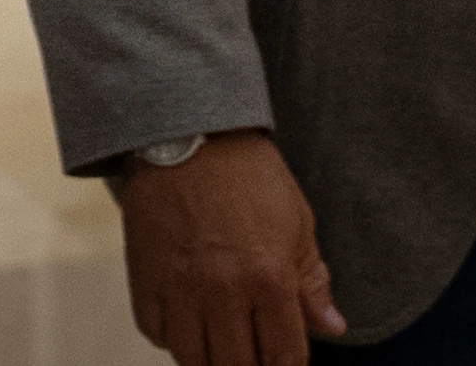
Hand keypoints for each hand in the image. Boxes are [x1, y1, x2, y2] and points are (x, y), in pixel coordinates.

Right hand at [119, 130, 344, 364]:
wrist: (187, 133)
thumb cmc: (250, 177)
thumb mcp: (296, 224)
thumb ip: (311, 282)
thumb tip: (332, 328)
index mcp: (270, 279)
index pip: (283, 357)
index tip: (282, 361)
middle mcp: (223, 289)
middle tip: (250, 354)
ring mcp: (179, 283)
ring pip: (191, 357)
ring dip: (208, 358)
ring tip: (218, 346)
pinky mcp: (143, 272)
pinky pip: (153, 329)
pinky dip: (170, 336)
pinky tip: (185, 322)